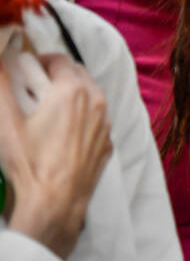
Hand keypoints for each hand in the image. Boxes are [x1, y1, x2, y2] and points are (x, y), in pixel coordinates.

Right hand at [0, 54, 112, 258]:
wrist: (55, 201)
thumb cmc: (30, 162)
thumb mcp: (6, 122)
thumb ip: (2, 84)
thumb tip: (1, 59)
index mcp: (73, 91)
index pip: (59, 60)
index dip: (41, 60)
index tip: (28, 69)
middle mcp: (96, 102)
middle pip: (79, 74)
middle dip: (57, 75)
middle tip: (35, 87)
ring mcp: (105, 123)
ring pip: (92, 95)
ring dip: (73, 94)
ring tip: (48, 109)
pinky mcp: (107, 142)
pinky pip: (97, 120)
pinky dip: (83, 117)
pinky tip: (63, 132)